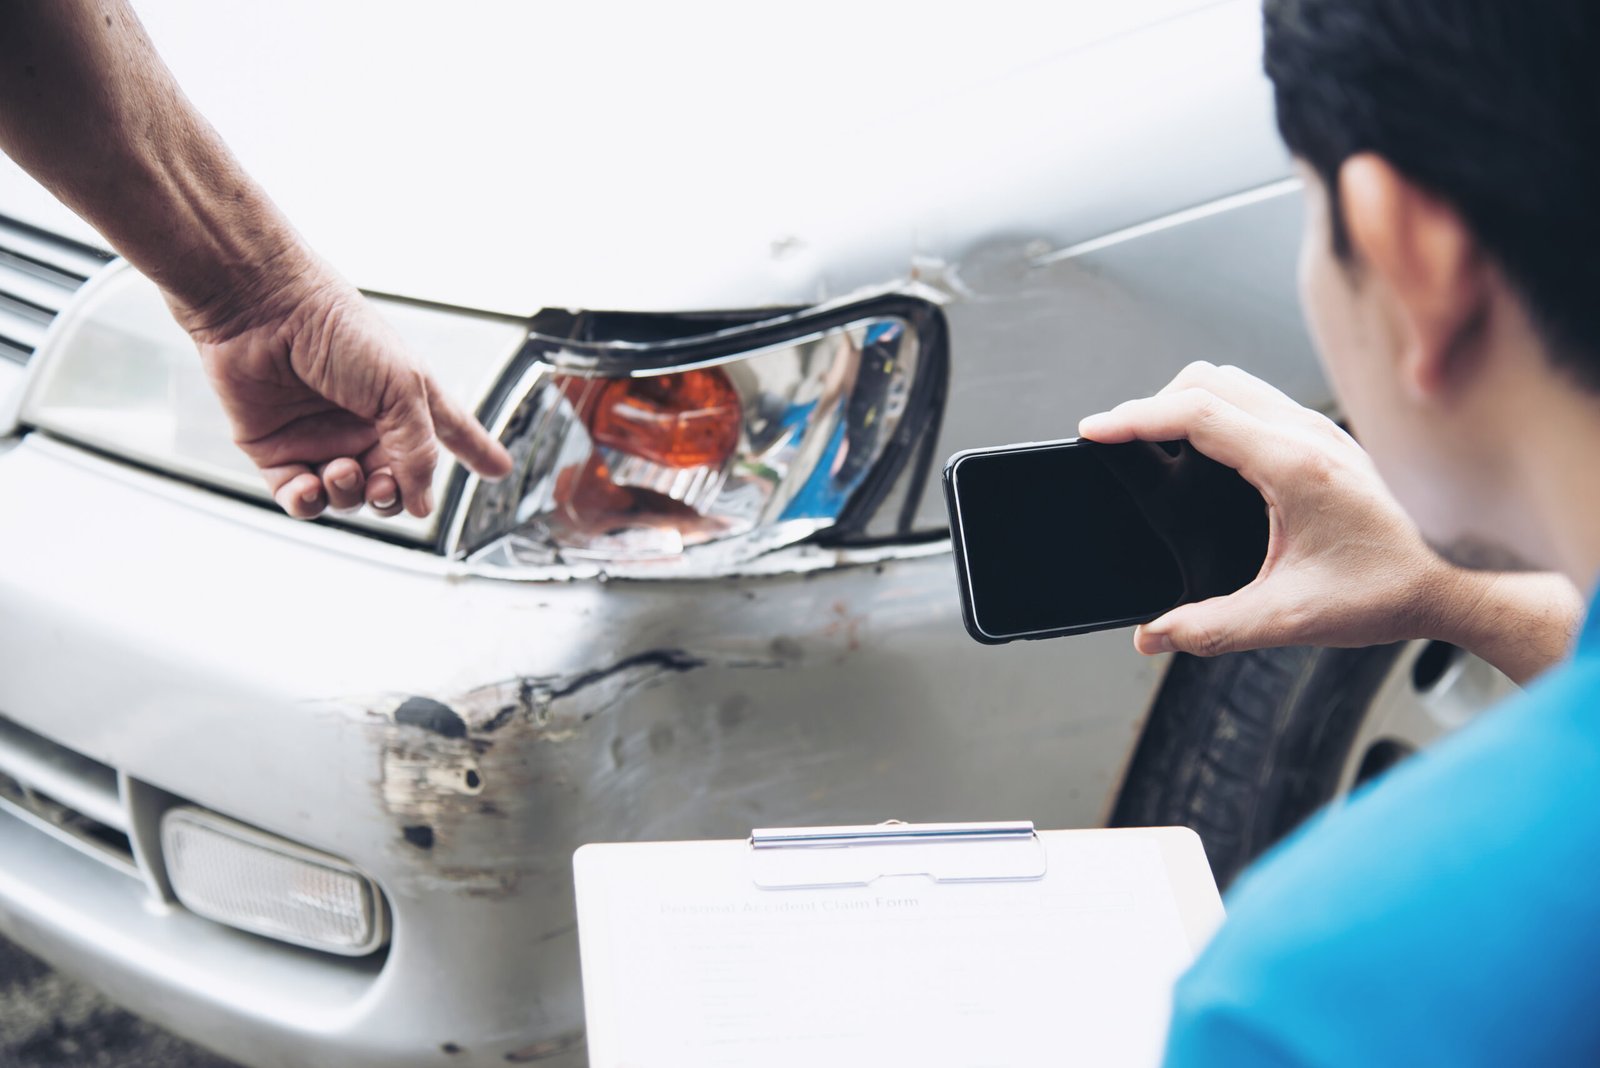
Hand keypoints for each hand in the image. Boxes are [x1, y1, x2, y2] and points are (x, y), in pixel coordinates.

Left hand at [184, 266, 512, 519]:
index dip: (478, 452)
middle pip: (395, 486)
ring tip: (339, 468)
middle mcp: (367, 424)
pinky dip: (307, 502)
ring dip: (349, 494)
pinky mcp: (277, 451)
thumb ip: (419, 450)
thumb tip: (420, 506)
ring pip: (349, 498)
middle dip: (393, 494)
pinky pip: (300, 499)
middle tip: (384, 480)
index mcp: (406, 402)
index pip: (450, 434)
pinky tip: (309, 485)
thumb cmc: (338, 331)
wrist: (261, 308)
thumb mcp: (401, 388)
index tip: (499, 470)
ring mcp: (322, 439)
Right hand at [1078, 362, 1455, 657]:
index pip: (1195, 414)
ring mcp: (1319, 429)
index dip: (1134, 418)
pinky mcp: (1324, 437)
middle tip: (1117, 442)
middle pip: (1206, 382)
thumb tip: (1152, 637)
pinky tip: (1204, 450)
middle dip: (1150, 406)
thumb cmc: (1388, 591)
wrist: (1455, 581)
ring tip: (1152, 441)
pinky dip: (1214, 410)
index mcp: (1294, 465)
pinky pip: (1254, 399)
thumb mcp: (1290, 619)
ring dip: (1183, 402)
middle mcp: (1307, 433)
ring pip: (1232, 382)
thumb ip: (1212, 629)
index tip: (1093, 430)